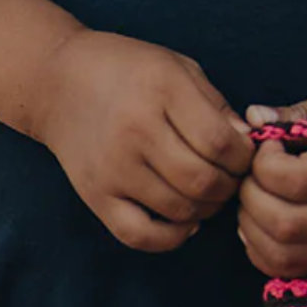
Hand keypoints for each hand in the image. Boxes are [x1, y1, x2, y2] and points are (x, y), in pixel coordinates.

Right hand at [34, 30, 253, 252]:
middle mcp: (136, 129)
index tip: (243, 155)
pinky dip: (171, 237)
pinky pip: (140, 235)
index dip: (245, 158)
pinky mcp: (95, 195)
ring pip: (179, 210)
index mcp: (162, 89)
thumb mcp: (177, 68)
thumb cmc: (127, 69)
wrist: (57, 81)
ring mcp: (113, 166)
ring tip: (206, 192)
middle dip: (229, 186)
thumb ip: (217, 106)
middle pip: (203, 181)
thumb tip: (250, 146)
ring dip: (206, 209)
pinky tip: (183, 220)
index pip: (221, 143)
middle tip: (229, 177)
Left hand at [238, 82, 306, 277]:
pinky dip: (263, 249)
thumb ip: (296, 114)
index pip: (293, 181)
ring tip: (257, 192)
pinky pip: (292, 268)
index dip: (264, 161)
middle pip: (284, 225)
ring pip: (284, 255)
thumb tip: (252, 118)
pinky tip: (261, 218)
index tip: (269, 140)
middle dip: (252, 195)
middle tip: (255, 169)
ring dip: (252, 226)